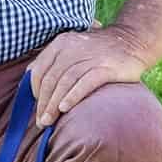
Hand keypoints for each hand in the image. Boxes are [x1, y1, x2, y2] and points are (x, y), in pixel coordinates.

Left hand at [29, 25, 150, 126]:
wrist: (132, 40)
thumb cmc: (98, 49)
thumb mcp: (72, 47)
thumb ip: (52, 59)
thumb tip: (29, 75)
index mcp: (61, 43)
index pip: (39, 70)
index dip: (34, 90)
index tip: (36, 106)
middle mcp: (73, 48)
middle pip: (51, 79)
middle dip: (43, 103)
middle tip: (41, 121)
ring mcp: (90, 57)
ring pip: (65, 82)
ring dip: (54, 104)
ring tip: (48, 121)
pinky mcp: (106, 67)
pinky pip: (85, 83)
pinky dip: (72, 96)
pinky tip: (65, 108)